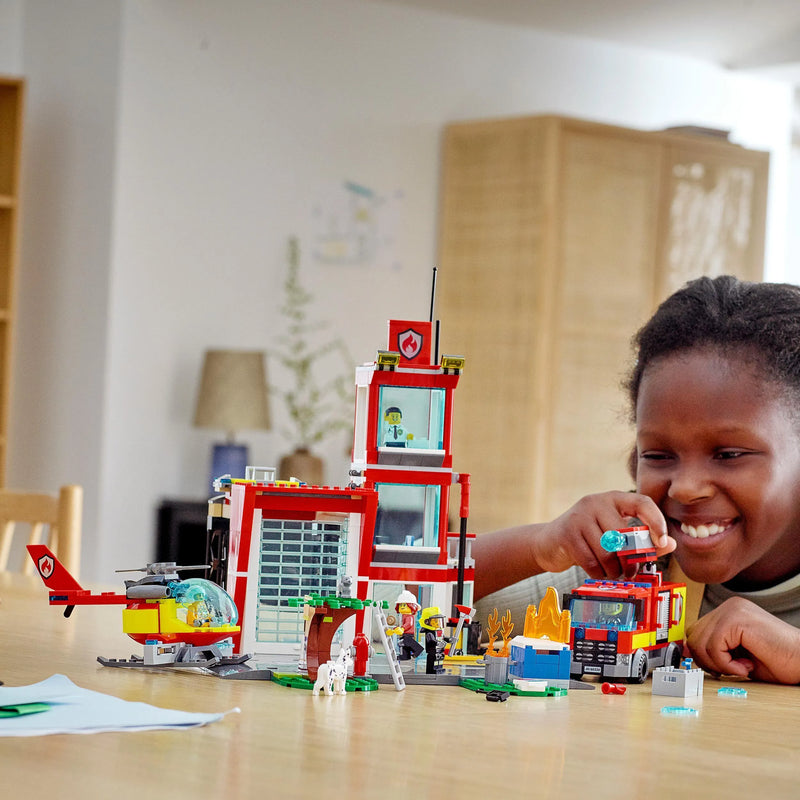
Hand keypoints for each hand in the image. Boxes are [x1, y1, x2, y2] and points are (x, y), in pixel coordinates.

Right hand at [530, 491, 673, 579]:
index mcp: (612, 499)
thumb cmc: (588, 539)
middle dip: (630, 560)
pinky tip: (598, 572)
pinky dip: (598, 572)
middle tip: (629, 571)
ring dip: (613, 569)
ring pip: (608, 552)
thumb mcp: (615, 535)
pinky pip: (591, 561)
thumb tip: (671, 544)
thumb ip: (642, 539)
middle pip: (624, 536)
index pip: (641, 502)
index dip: (655, 520)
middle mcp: (595, 502)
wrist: (549, 542)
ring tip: (612, 572)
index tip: (663, 541)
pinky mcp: (567, 533)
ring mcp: (579, 516)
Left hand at [687, 597, 799, 683]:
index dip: (702, 654)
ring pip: (700, 642)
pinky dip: (727, 664)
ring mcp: (733, 610)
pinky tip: (747, 666)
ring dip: (720, 664)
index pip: (695, 632)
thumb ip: (713, 649)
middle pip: (693, 636)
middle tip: (733, 668)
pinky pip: (714, 646)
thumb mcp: (736, 655)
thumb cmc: (778, 661)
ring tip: (743, 667)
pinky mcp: (737, 619)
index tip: (718, 667)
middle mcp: (729, 606)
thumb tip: (687, 651)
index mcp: (728, 612)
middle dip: (708, 660)